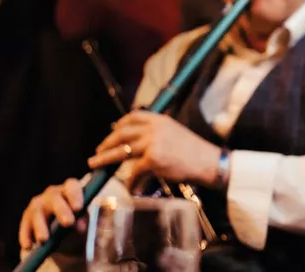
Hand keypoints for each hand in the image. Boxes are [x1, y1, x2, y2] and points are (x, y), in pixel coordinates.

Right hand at [18, 179, 86, 249]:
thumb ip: (83, 222)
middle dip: (61, 210)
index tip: (78, 208)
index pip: (72, 186)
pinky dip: (26, 236)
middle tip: (68, 223)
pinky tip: (28, 246)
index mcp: (70, 191)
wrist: (65, 238)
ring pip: (37, 212)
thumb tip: (80, 227)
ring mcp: (37, 205)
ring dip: (40, 226)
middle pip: (55, 199)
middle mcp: (52, 194)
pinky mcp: (27, 219)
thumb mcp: (83, 223)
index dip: (75, 195)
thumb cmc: (78, 224)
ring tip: (44, 239)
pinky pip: (25, 226)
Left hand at [88, 110, 220, 185]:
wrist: (209, 162)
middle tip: (98, 151)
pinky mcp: (153, 159)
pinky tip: (131, 188)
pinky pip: (134, 172)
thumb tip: (140, 142)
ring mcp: (152, 143)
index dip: (121, 123)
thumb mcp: (176, 133)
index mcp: (161, 120)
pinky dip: (131, 182)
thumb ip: (159, 133)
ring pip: (122, 152)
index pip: (134, 116)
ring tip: (95, 164)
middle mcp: (155, 128)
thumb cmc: (195, 152)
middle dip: (107, 142)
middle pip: (122, 133)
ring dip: (106, 159)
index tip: (113, 129)